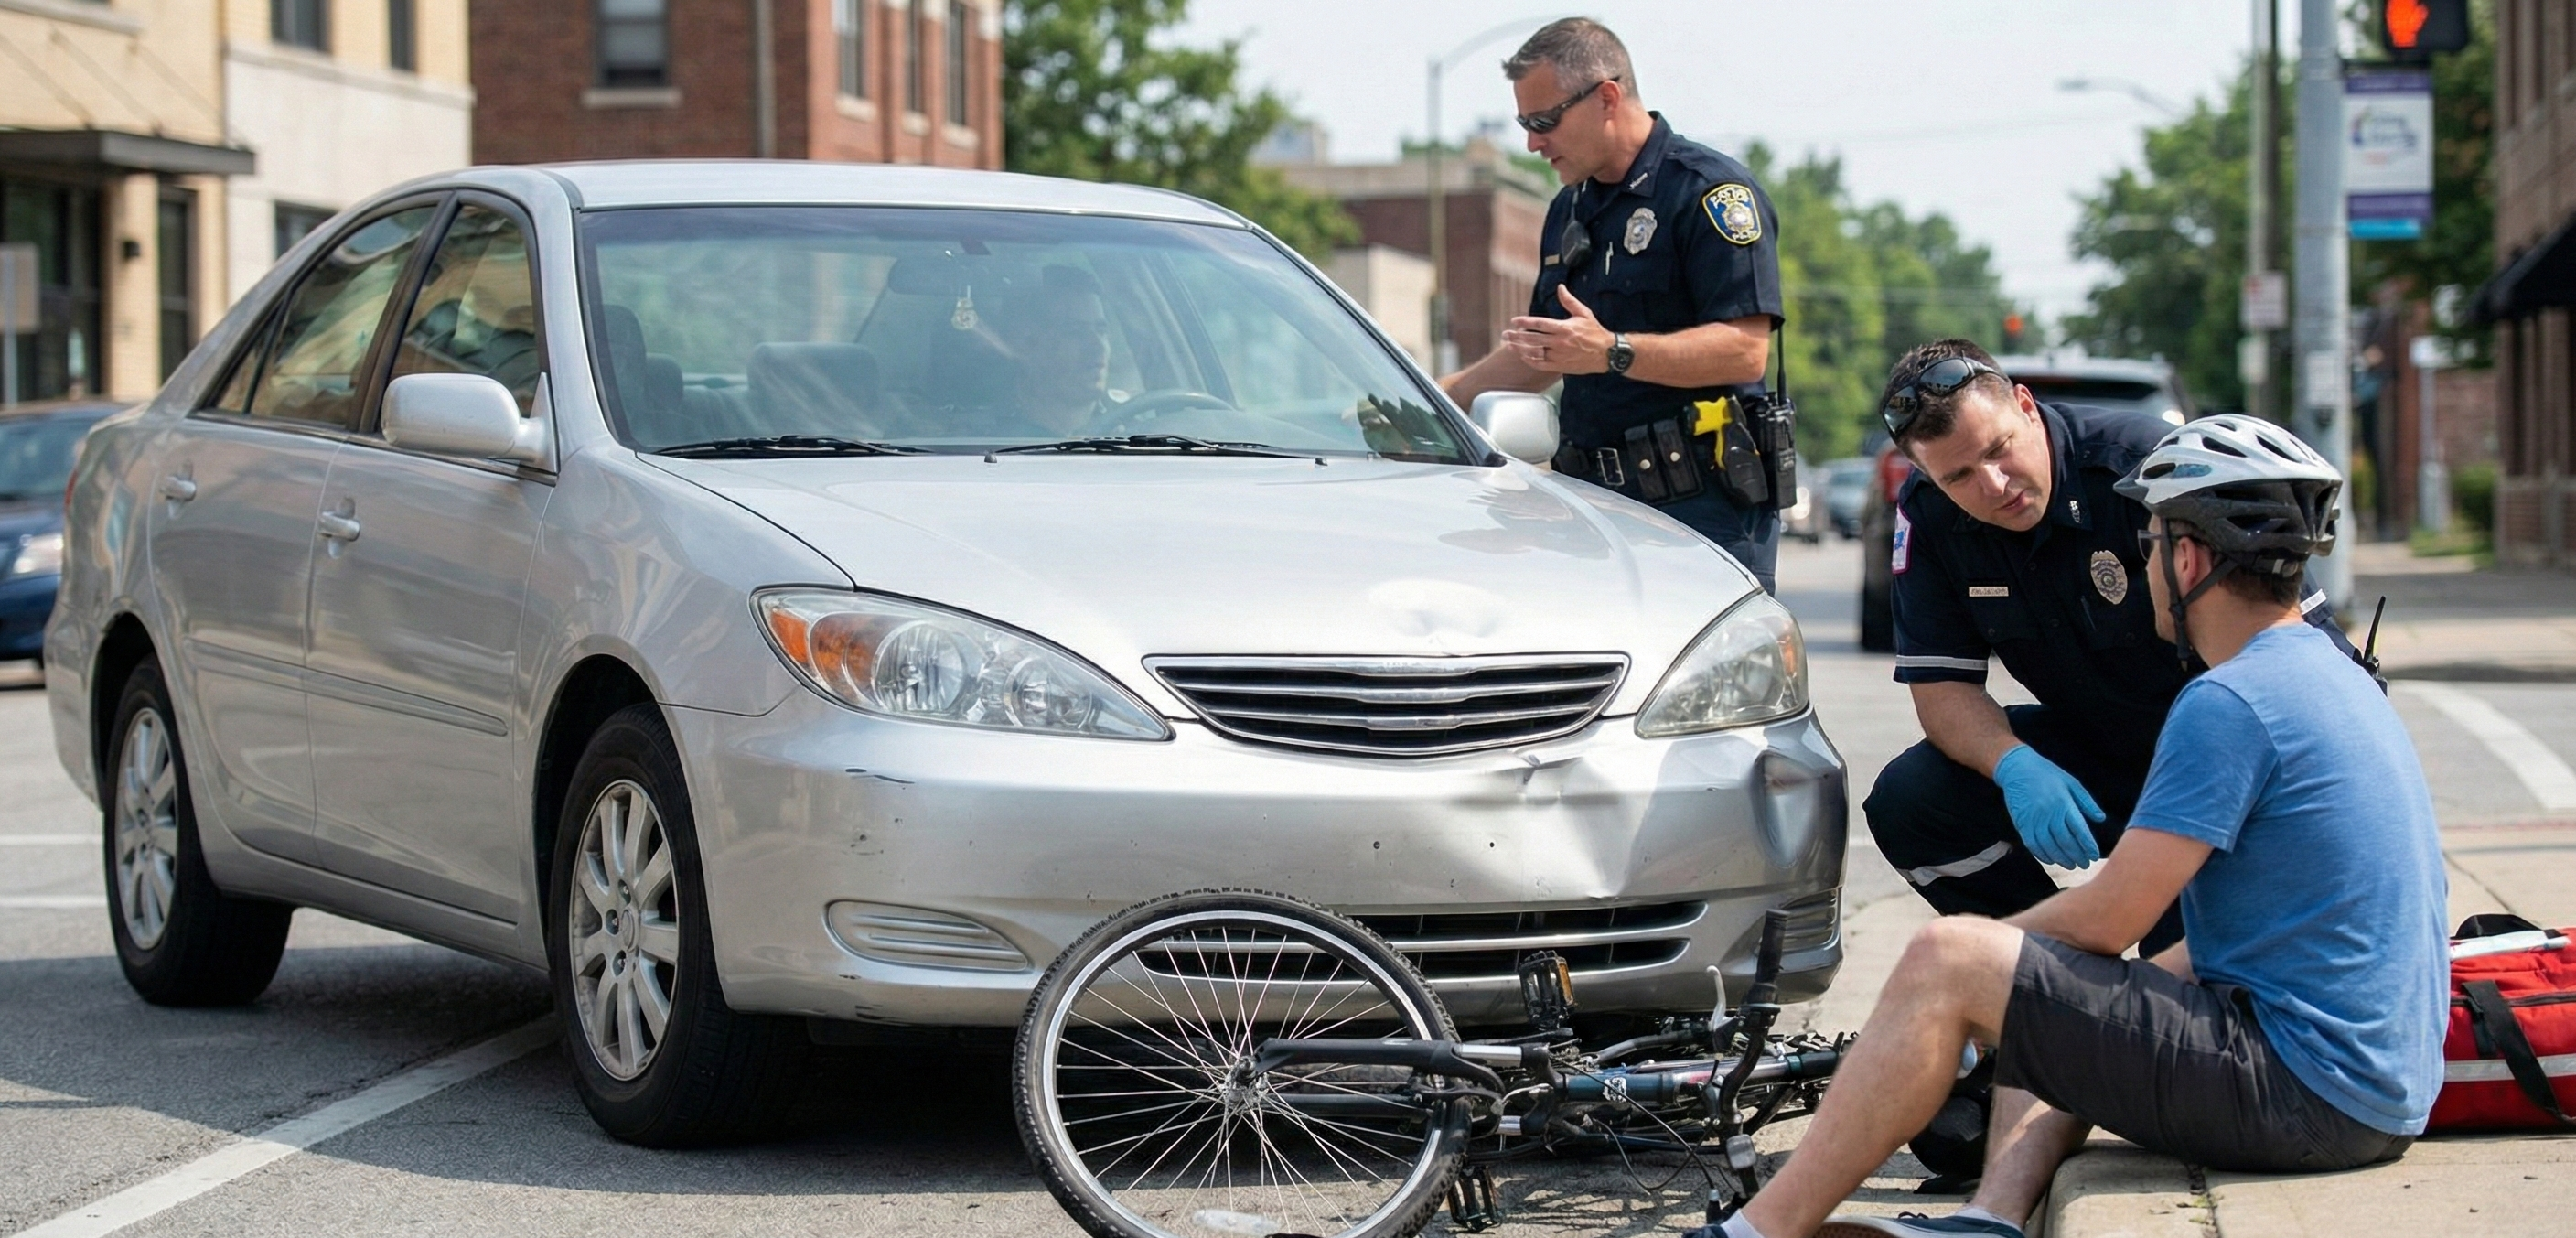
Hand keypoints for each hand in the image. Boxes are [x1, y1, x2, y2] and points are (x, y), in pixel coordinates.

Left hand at [1502, 286, 1614, 374]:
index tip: (1515, 321)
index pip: (1540, 324)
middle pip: (1533, 339)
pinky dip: (1530, 361)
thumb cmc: (1595, 332)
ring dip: (1519, 349)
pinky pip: (1541, 365)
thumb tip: (1560, 287)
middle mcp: (1560, 342)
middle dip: (1517, 336)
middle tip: (1505, 334)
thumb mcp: (1584, 313)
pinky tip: (1523, 357)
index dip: (1525, 322)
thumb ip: (1569, 301)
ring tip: (1508, 345)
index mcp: (1564, 328)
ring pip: (1534, 353)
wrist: (1607, 354)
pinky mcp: (1560, 366)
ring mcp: (1559, 355)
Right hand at [1992, 744, 2104, 869]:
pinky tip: (2051, 859)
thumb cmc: (2047, 774)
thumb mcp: (2071, 783)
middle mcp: (2048, 814)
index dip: (2088, 846)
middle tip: (2085, 864)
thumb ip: (2086, 802)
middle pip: (2065, 842)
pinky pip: (2032, 844)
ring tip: (2071, 865)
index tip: (2094, 856)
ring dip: (2061, 859)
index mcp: (2063, 803)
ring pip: (2049, 846)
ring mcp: (2034, 820)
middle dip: (2077, 856)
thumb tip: (2101, 819)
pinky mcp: (2021, 823)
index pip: (2079, 831)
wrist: (2017, 768)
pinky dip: (2042, 855)